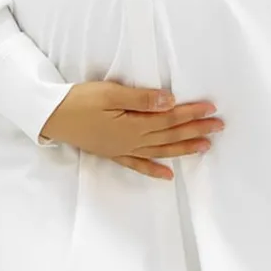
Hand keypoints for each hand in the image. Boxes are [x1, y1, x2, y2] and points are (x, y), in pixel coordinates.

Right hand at [40, 80, 224, 178]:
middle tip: (219, 127)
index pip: (169, 117)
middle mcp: (132, 140)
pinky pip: (138, 165)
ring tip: (205, 147)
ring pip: (160, 150)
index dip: (192, 113)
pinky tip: (168, 176)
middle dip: (196, 130)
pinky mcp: (113, 153)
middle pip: (170, 134)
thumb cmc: (78, 101)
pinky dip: (154, 170)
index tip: (211, 109)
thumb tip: (169, 102)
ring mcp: (123, 149)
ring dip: (184, 148)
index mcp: (133, 125)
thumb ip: (141, 99)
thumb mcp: (110, 94)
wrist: (51, 117)